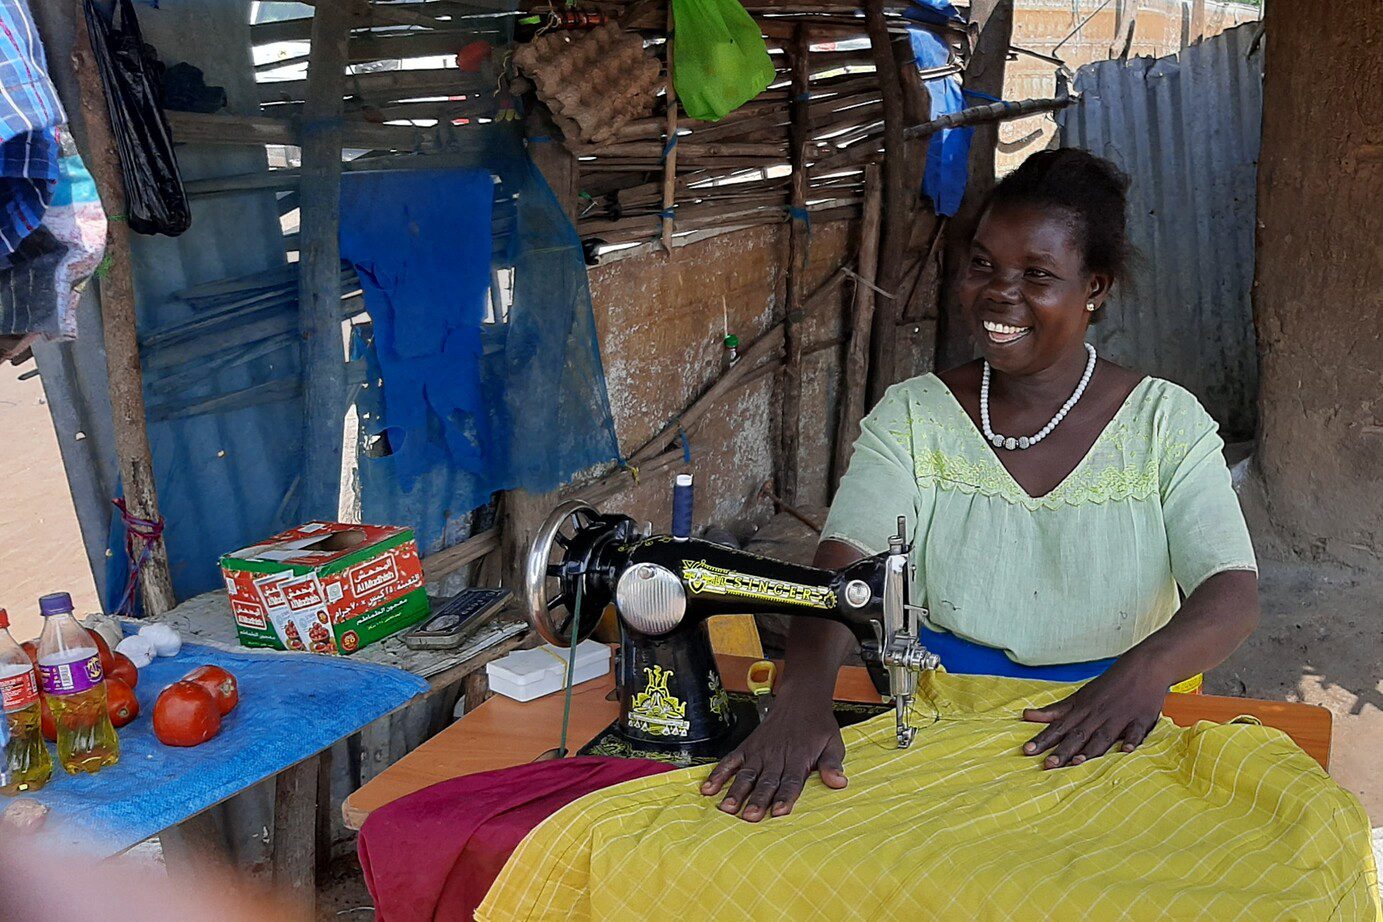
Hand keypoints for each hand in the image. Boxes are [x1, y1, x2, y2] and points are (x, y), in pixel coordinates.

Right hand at [700, 696, 845, 820]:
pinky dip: (719, 774)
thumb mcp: (833, 743)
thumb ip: (832, 764)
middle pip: (766, 781)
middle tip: (749, 817)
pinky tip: (709, 788)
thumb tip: (839, 782)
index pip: (791, 781)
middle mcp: (776, 756)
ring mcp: (759, 752)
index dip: (784, 797)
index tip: (779, 812)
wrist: (801, 699)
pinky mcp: (747, 747)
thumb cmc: (818, 725)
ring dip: (736, 791)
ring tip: (727, 808)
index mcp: (798, 758)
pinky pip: (730, 761)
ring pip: (746, 774)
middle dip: (757, 800)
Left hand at [1021, 660, 1167, 768]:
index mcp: (1082, 709)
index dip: (1043, 739)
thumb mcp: (1079, 696)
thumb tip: (1027, 715)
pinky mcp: (1141, 719)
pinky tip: (1127, 751)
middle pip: (1077, 735)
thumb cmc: (1108, 685)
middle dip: (1062, 750)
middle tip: (1047, 764)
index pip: (1058, 727)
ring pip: (1102, 736)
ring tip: (1078, 762)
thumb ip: (1055, 710)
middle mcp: (1098, 715)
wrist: (1143, 666)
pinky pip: (1136, 731)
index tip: (1027, 751)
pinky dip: (1132, 740)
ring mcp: (1119, 717)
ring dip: (1090, 749)